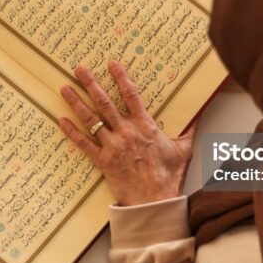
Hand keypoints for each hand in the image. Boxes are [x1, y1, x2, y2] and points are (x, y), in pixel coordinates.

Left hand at [57, 61, 196, 205]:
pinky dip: (71, 131)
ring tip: (65, 88)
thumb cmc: (169, 175)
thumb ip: (189, 128)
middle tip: (79, 69)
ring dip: (76, 102)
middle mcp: (126, 131)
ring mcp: (113, 146)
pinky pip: (84, 143)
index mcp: (145, 125)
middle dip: (91, 83)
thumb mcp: (183, 148)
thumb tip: (202, 113)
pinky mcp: (103, 161)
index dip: (121, 77)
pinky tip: (61, 120)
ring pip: (91, 119)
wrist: (155, 199)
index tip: (111, 63)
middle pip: (105, 102)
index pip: (131, 95)